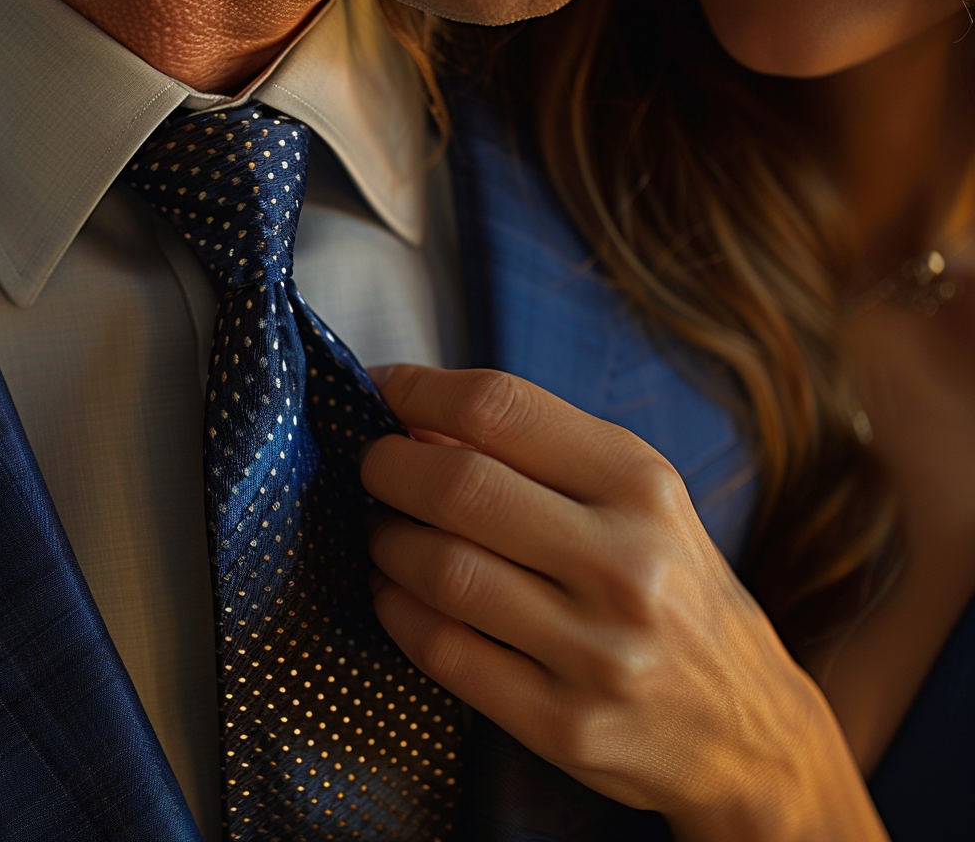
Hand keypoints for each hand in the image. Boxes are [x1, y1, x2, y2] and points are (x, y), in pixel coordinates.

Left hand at [360, 365, 887, 841]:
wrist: (749, 731)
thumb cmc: (674, 592)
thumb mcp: (639, 503)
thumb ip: (541, 455)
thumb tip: (416, 418)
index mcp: (645, 488)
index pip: (501, 408)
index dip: (417, 390)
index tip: (383, 391)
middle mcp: (628, 565)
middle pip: (460, 486)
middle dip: (387, 467)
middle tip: (371, 467)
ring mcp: (597, 651)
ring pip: (441, 570)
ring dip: (386, 541)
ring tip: (383, 531)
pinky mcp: (563, 723)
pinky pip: (442, 650)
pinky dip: (396, 609)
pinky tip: (395, 592)